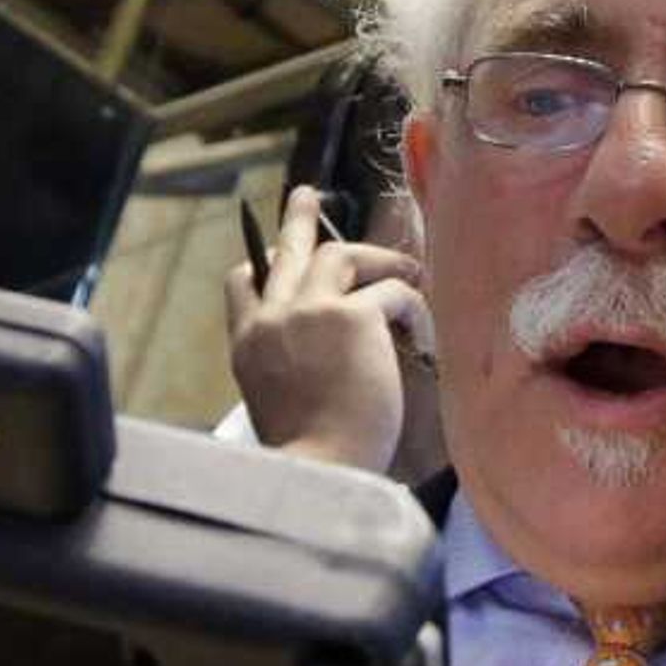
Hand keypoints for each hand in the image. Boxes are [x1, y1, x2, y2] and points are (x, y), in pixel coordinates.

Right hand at [225, 185, 435, 476]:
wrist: (320, 470)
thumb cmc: (310, 455)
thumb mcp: (277, 403)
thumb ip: (287, 366)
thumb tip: (325, 350)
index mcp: (248, 344)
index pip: (243, 284)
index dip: (265, 264)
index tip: (277, 254)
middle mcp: (272, 318)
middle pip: (286, 252)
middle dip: (297, 219)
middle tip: (304, 194)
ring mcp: (309, 312)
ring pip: (340, 254)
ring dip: (377, 257)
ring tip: (407, 268)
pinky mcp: (353, 317)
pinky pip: (391, 291)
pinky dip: (411, 306)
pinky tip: (422, 332)